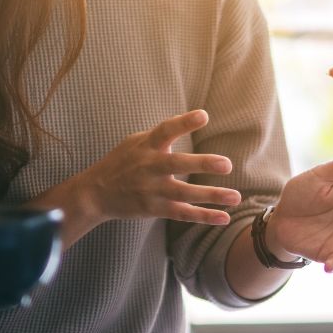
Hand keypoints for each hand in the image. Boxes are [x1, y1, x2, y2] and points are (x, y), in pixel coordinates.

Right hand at [66, 110, 241, 226]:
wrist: (95, 193)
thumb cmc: (122, 162)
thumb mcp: (136, 142)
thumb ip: (161, 135)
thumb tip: (190, 120)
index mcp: (146, 146)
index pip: (165, 131)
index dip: (183, 123)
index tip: (203, 115)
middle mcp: (149, 167)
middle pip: (176, 164)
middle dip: (201, 164)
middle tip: (226, 164)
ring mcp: (152, 190)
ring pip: (184, 193)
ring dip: (211, 195)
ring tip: (236, 197)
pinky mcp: (154, 209)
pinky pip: (182, 213)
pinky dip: (203, 216)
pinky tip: (224, 217)